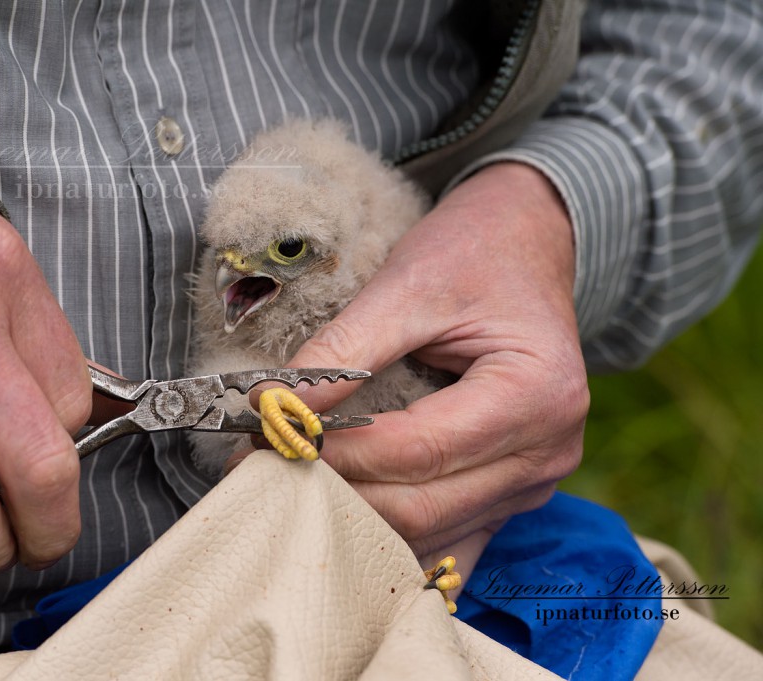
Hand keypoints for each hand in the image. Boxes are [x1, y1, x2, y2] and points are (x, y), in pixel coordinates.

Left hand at [270, 162, 588, 570]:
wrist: (525, 244)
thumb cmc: (474, 254)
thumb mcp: (408, 284)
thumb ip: (344, 347)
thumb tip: (275, 404)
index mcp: (536, 394)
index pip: (418, 450)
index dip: (339, 452)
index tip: (271, 437)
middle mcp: (545, 451)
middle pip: (422, 506)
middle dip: (335, 492)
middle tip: (264, 466)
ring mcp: (532, 481)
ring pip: (428, 533)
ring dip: (352, 519)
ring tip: (289, 485)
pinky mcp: (511, 493)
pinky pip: (448, 537)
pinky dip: (390, 535)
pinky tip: (340, 516)